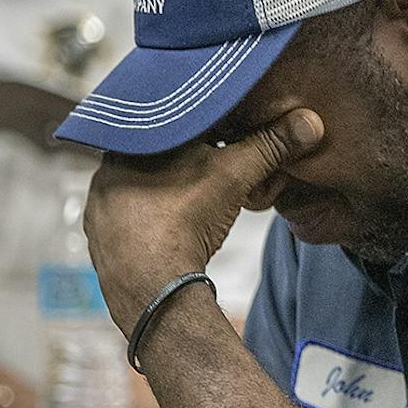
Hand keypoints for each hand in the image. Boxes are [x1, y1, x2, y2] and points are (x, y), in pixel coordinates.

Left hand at [83, 109, 321, 326]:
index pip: (166, 124)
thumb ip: (270, 145)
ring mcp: (98, 210)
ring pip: (140, 190)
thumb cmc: (185, 220)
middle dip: (185, 162)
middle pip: (154, 157)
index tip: (220, 137)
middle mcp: (103, 172)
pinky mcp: (101, 242)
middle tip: (213, 170)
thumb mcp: (237, 175)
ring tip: (196, 201)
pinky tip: (174, 229)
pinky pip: (131, 221)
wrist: (152, 284)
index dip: (198, 128)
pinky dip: (153, 221)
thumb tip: (309, 123)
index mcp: (129, 142)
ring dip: (167, 192)